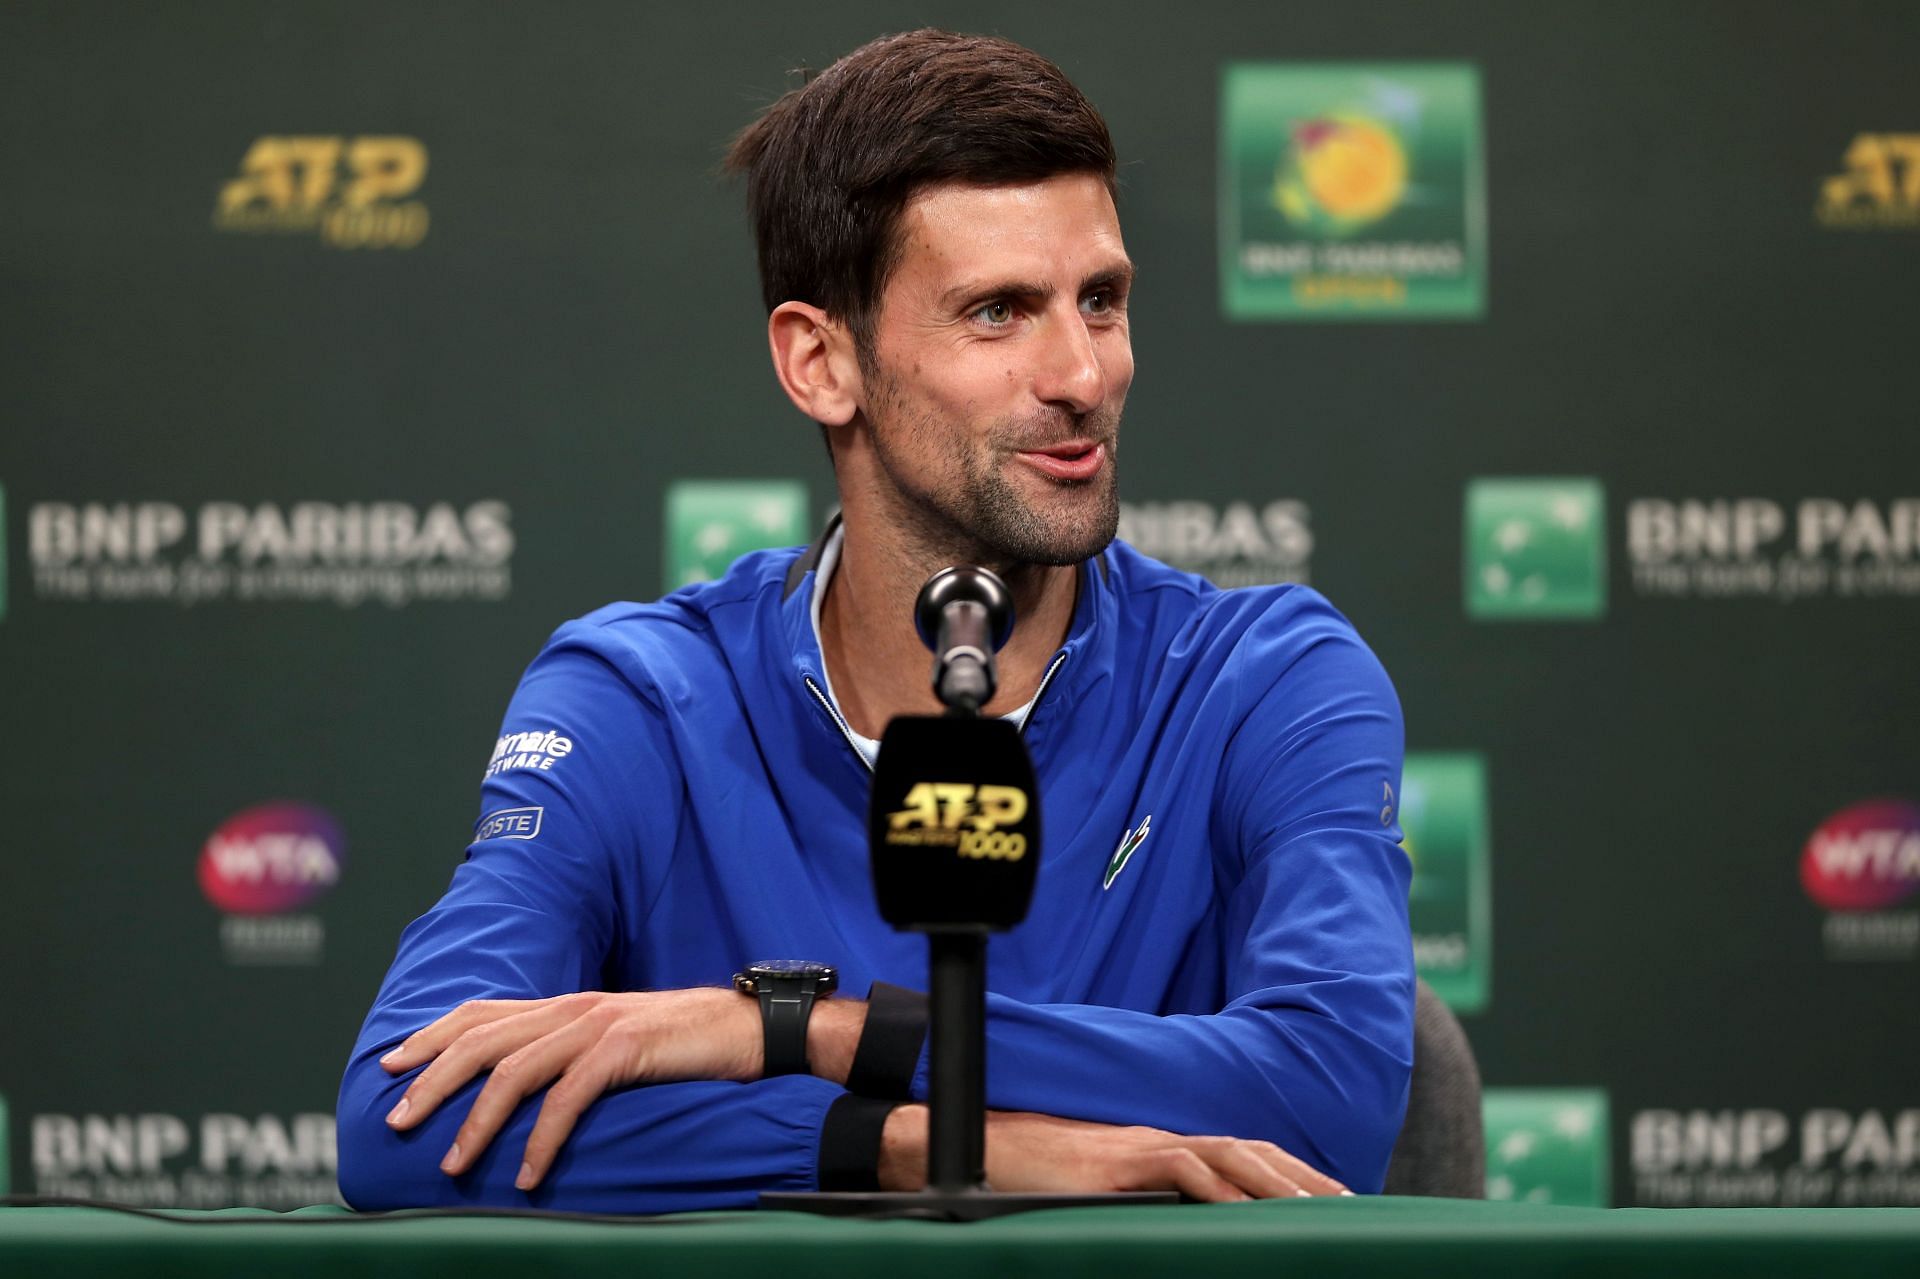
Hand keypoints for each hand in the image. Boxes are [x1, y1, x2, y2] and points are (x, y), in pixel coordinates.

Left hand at [379, 988, 759, 1189]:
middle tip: (397, 1120)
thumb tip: (527, 1087)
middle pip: (482, 1039)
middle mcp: (573, 1008)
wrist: (749, 1028)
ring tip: (451, 1163)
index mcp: (567, 1004)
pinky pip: (568, 1099)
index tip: (391, 1066)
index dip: (431, 1036)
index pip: (481, 1012)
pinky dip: (541, 1140)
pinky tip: (526, 1175)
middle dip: (432, 1080)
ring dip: (476, 1121)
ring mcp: (598, 1026)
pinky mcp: (625, 1049)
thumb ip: (571, 1052)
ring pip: (514, 1071)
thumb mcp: (616, 1040)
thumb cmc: (684, 1043)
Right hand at [879, 1106, 1349, 1201]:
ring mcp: (1140, 1146)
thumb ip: (1143, 1202)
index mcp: (1159, 1147)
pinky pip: (1181, 1168)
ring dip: (1277, 1183)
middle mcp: (1159, 1139)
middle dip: (1304, 1179)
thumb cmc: (1031, 1174)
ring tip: (1319, 1212)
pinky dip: (1219, 1189)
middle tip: (1354, 1207)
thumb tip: (1180, 1230)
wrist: (976, 1145)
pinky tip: (1247, 1211)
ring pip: (1226, 1155)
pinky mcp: (1117, 1159)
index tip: (1333, 1202)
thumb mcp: (1100, 1193)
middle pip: (1249, 1151)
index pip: (1240, 1155)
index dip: (1289, 1176)